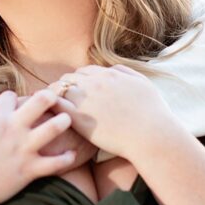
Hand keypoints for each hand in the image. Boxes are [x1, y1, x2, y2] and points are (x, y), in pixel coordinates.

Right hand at [0, 89, 75, 204]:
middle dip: (48, 96)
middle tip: (54, 96)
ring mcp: (23, 149)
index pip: (10, 96)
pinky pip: (55, 163)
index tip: (13, 103)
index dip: (11, 98)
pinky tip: (71, 155)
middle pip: (39, 102)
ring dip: (62, 121)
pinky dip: (66, 159)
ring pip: (53, 128)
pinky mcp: (29, 170)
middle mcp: (12, 129)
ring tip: (66, 119)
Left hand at [54, 64, 179, 162]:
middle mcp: (95, 83)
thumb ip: (126, 72)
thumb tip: (112, 68)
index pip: (84, 71)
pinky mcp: (78, 117)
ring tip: (53, 105)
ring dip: (56, 95)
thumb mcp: (143, 84)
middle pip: (70, 78)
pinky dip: (52, 105)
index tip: (78, 90)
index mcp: (109, 75)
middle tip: (63, 99)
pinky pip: (56, 104)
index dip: (80, 81)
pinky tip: (52, 113)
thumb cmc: (152, 113)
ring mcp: (85, 99)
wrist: (151, 136)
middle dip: (66, 86)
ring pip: (59, 89)